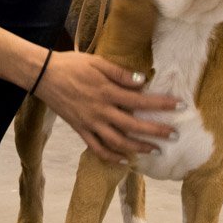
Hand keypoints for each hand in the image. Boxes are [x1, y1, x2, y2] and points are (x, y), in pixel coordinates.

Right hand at [34, 50, 178, 161]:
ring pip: (118, 142)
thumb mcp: (97, 62)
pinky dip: (111, 157)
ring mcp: (90, 123)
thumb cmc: (71, 65)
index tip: (180, 105)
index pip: (140, 100)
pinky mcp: (80, 130)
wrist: (42, 75)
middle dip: (156, 131)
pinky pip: (97, 148)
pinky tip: (124, 160)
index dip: (161, 104)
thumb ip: (120, 73)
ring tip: (154, 150)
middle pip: (133, 125)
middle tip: (174, 135)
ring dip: (138, 148)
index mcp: (107, 91)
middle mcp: (101, 111)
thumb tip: (142, 82)